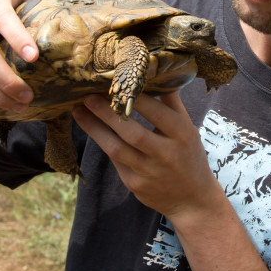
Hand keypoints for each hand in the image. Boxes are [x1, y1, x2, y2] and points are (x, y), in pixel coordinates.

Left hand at [72, 92, 222, 220]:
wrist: (192, 199)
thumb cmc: (189, 155)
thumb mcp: (188, 128)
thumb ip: (171, 102)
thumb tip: (155, 71)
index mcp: (182, 134)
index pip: (156, 112)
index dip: (134, 98)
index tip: (115, 83)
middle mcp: (166, 154)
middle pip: (132, 132)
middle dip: (107, 113)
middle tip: (86, 96)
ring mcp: (149, 173)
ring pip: (116, 149)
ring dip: (94, 129)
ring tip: (78, 111)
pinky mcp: (135, 185)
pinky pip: (115, 162)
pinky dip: (103, 144)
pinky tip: (91, 129)